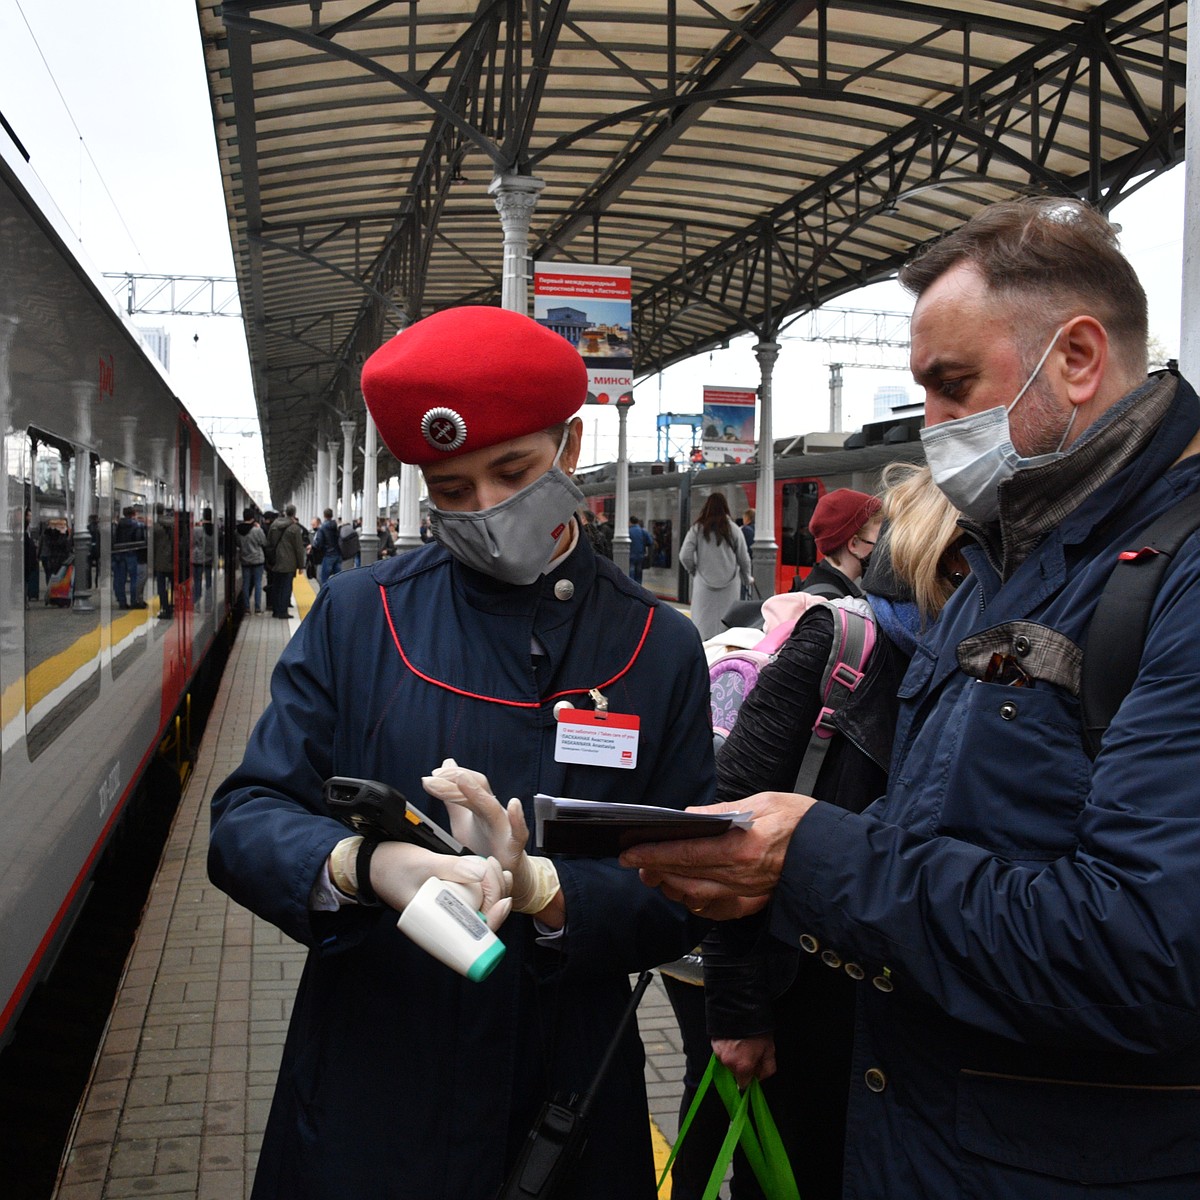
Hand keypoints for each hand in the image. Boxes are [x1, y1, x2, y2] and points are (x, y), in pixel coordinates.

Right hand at [368, 841, 512, 931]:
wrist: (372, 861)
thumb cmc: (392, 867)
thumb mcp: (423, 865)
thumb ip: (451, 867)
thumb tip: (481, 871)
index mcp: (437, 923)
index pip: (473, 933)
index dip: (494, 920)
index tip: (504, 901)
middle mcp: (444, 917)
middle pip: (483, 916)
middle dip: (497, 894)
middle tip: (494, 868)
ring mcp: (447, 904)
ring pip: (480, 904)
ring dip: (494, 887)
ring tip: (495, 866)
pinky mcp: (448, 891)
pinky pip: (472, 892)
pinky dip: (485, 882)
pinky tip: (490, 868)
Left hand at [422, 759, 527, 870]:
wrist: (503, 872)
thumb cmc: (483, 845)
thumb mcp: (461, 821)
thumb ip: (452, 797)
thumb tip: (442, 769)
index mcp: (480, 805)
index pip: (467, 784)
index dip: (450, 778)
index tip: (430, 776)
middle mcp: (493, 812)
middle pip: (477, 790)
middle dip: (457, 780)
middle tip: (436, 775)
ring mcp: (504, 827)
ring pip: (491, 807)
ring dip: (476, 792)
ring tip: (461, 779)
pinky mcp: (513, 847)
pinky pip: (519, 832)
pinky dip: (518, 819)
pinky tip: (514, 805)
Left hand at [619, 792, 815, 920]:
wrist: (833, 852)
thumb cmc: (801, 822)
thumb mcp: (762, 802)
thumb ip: (721, 812)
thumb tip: (689, 817)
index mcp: (742, 847)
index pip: (685, 853)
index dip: (653, 854)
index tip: (631, 852)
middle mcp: (741, 875)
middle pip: (684, 876)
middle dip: (654, 870)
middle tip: (636, 862)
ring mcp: (746, 894)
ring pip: (694, 897)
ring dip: (670, 886)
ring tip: (655, 874)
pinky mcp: (752, 904)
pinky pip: (715, 910)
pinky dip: (694, 903)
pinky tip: (685, 892)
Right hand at [712, 1035, 776, 1088]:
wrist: (743, 1009)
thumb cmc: (758, 1030)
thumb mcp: (770, 1050)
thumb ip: (767, 1069)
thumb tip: (759, 1077)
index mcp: (743, 1067)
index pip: (743, 1084)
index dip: (749, 1077)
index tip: (753, 1068)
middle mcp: (729, 1062)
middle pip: (735, 1072)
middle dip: (741, 1066)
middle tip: (748, 1052)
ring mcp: (719, 1053)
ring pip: (727, 1062)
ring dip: (733, 1057)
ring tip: (741, 1043)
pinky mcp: (714, 1043)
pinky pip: (721, 1052)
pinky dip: (726, 1048)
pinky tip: (733, 1039)